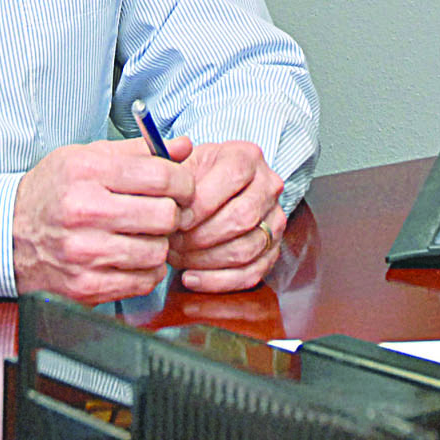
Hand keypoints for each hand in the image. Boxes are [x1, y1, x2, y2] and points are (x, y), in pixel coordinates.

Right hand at [12, 138, 193, 304]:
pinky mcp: (85, 286)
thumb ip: (139, 151)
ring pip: (158, 252)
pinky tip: (132, 258)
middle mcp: (84, 211)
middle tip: (162, 212)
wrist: (7, 234)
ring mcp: (84, 253)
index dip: (183, 183)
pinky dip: (146, 271)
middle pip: (165, 215)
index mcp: (88, 172)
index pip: (162, 176)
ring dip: (160, 244)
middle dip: (172, 214)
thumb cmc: (53, 191)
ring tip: (144, 236)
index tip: (181, 188)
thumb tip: (184, 147)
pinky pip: (143, 282)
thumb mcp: (88, 156)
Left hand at [166, 138, 286, 293]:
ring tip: (178, 257)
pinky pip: (250, 274)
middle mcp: (269, 186)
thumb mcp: (183, 162)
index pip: (233, 178)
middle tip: (173, 242)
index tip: (176, 219)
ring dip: (206, 260)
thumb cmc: (195, 177)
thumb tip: (164, 188)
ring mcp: (275, 220)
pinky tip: (191, 276)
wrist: (213, 189)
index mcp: (248, 157)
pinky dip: (217, 281)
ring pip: (246, 249)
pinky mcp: (273, 250)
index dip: (202, 204)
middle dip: (201, 236)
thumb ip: (172, 170)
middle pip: (242, 218)